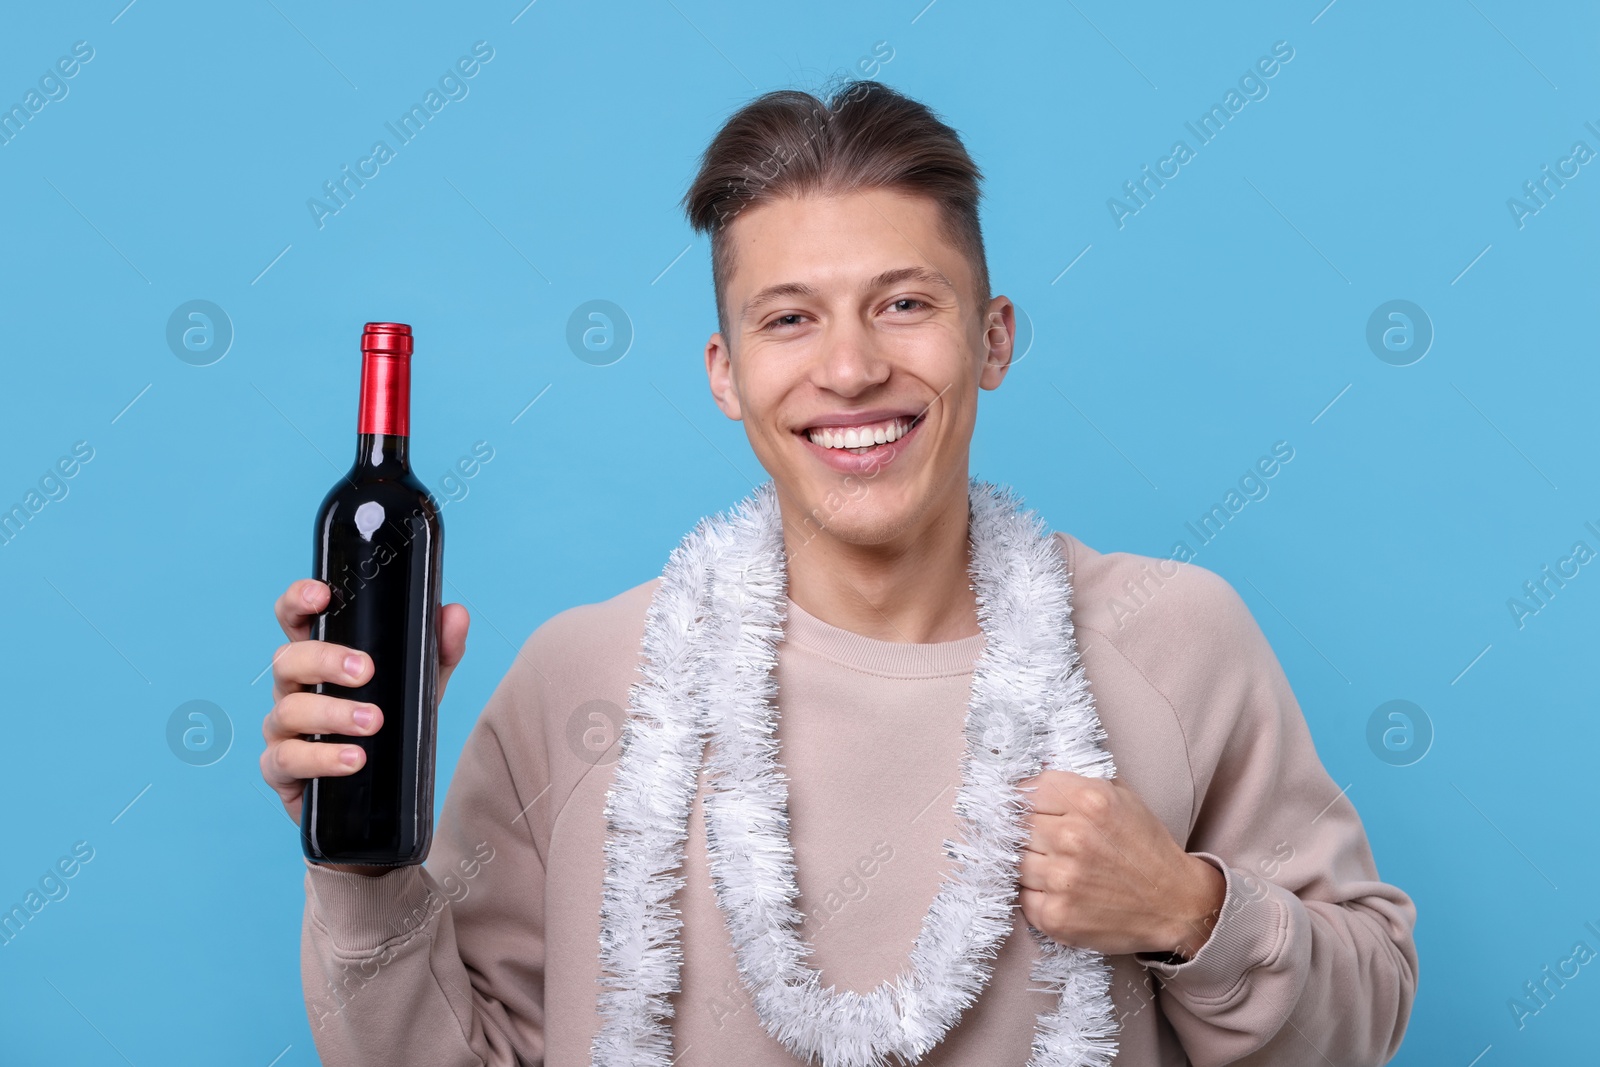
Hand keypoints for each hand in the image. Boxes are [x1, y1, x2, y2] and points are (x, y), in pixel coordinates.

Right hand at [259, 578, 469, 874]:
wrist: (383, 800)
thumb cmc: (391, 728)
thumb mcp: (422, 686)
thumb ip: (440, 649)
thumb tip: (455, 613)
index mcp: (320, 660)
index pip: (296, 620)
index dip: (298, 601)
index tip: (321, 594)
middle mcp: (294, 689)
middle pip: (287, 660)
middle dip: (325, 660)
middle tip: (366, 672)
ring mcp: (282, 730)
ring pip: (288, 711)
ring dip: (332, 714)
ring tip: (373, 723)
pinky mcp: (281, 771)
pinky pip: (285, 760)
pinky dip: (320, 758)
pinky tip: (352, 760)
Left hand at [1017, 770, 1224, 958]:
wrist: (1176, 903)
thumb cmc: (1145, 848)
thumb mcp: (1121, 797)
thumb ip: (1077, 784)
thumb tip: (1031, 778)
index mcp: (1089, 801)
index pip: (1026, 791)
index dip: (1028, 802)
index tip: (1034, 812)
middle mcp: (1072, 837)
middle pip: (1016, 827)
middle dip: (1029, 834)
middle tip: (1051, 844)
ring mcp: (1062, 879)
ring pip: (1016, 863)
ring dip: (1033, 865)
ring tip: (1061, 869)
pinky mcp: (1057, 916)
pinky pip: (1023, 897)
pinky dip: (1037, 896)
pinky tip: (1062, 893)